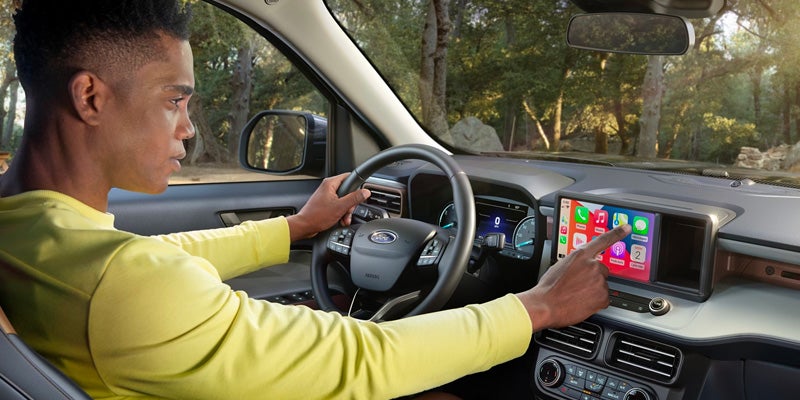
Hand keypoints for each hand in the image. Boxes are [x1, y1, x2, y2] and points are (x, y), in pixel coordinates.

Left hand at [286, 173, 370, 240]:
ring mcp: (326, 196)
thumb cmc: (317, 216)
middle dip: (351, 203)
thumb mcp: (340, 207)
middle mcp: (328, 188)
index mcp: (330, 184)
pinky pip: (338, 205)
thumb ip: (354, 198)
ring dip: (346, 210)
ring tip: (344, 218)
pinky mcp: (326, 204)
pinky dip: (341, 213)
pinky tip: (341, 220)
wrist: (305, 226)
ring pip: (343, 200)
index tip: (360, 194)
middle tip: (348, 210)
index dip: (357, 185)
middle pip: (348, 191)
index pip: (349, 177)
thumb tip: (365, 192)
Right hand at [516, 224, 631, 330]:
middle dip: (594, 277)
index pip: (603, 240)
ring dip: (593, 290)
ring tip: (577, 295)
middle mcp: (592, 265)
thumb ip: (575, 263)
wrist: (545, 305)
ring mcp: (599, 281)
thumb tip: (581, 266)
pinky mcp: (603, 296)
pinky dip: (596, 302)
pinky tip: (583, 303)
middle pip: (602, 270)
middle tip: (579, 286)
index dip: (617, 233)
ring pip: (602, 285)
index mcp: (580, 255)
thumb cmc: (548, 288)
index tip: (627, 228)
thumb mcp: (560, 266)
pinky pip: (604, 299)